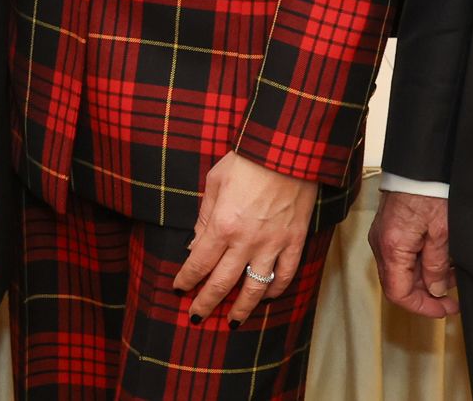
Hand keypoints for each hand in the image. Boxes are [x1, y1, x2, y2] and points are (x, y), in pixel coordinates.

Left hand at [173, 151, 314, 323]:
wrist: (286, 150)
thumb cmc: (247, 160)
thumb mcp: (215, 181)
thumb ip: (204, 216)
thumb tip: (195, 244)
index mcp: (222, 225)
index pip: (198, 262)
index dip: (186, 279)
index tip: (179, 288)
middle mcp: (245, 241)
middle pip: (222, 283)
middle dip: (206, 303)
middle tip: (197, 316)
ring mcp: (272, 245)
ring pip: (255, 288)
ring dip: (241, 308)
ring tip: (233, 322)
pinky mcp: (294, 242)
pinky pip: (285, 275)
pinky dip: (276, 290)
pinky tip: (267, 297)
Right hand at [368, 188, 458, 318]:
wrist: (418, 164)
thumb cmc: (429, 192)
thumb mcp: (442, 232)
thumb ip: (437, 265)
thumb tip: (436, 290)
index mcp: (393, 248)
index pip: (399, 293)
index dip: (423, 307)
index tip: (446, 309)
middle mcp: (381, 245)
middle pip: (399, 284)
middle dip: (428, 292)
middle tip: (454, 292)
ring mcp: (382, 237)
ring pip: (401, 272)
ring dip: (426, 277)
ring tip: (452, 271)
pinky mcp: (388, 230)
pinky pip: (401, 257)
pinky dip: (420, 263)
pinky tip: (440, 257)